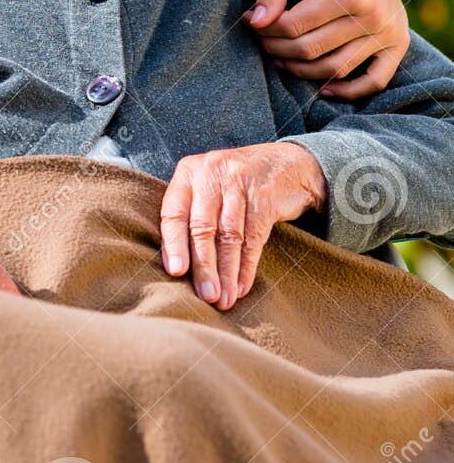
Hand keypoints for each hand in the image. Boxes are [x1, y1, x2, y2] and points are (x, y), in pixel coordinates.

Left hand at [160, 142, 326, 309]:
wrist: (290, 163)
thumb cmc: (237, 184)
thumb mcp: (208, 187)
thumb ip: (190, 214)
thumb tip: (176, 268)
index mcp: (188, 172)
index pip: (174, 213)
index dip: (174, 245)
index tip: (177, 273)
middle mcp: (211, 173)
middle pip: (202, 228)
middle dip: (204, 267)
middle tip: (206, 296)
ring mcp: (240, 182)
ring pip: (229, 236)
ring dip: (227, 273)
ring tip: (224, 299)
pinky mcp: (265, 196)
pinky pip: (254, 238)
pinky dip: (247, 266)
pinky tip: (242, 286)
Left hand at [246, 0, 408, 99]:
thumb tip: (256, 22)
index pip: (295, 25)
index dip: (267, 28)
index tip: (255, 22)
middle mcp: (374, 16)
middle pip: (312, 50)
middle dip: (278, 48)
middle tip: (263, 41)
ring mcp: (390, 33)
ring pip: (335, 70)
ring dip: (301, 70)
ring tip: (281, 57)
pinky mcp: (399, 44)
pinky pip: (375, 80)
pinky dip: (349, 92)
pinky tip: (323, 89)